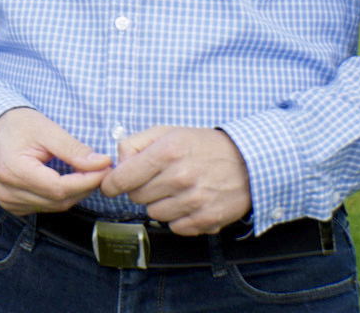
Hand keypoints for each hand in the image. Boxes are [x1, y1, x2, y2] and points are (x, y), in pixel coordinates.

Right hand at [0, 108, 111, 215]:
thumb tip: (102, 163)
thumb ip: (74, 149)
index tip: (105, 168)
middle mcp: (8, 192)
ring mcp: (8, 202)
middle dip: (84, 186)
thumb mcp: (46, 129)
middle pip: (58, 200)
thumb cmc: (17, 126)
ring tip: (87, 173)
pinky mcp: (13, 206)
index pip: (58, 187)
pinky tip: (67, 180)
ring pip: (55, 206)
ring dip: (75, 192)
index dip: (86, 181)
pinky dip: (61, 196)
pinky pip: (46, 207)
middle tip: (101, 169)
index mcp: (12, 170)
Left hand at [100, 126, 251, 235]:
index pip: (122, 179)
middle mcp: (180, 177)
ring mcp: (194, 201)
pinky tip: (189, 202)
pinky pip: (174, 227)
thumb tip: (117, 164)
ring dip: (160, 203)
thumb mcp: (168, 132)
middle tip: (160, 178)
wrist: (249, 163)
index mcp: (167, 152)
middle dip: (142, 188)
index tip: (111, 185)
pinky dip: (178, 218)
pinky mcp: (206, 220)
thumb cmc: (204, 147)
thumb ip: (135, 143)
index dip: (111, 184)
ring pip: (153, 213)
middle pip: (136, 196)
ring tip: (177, 189)